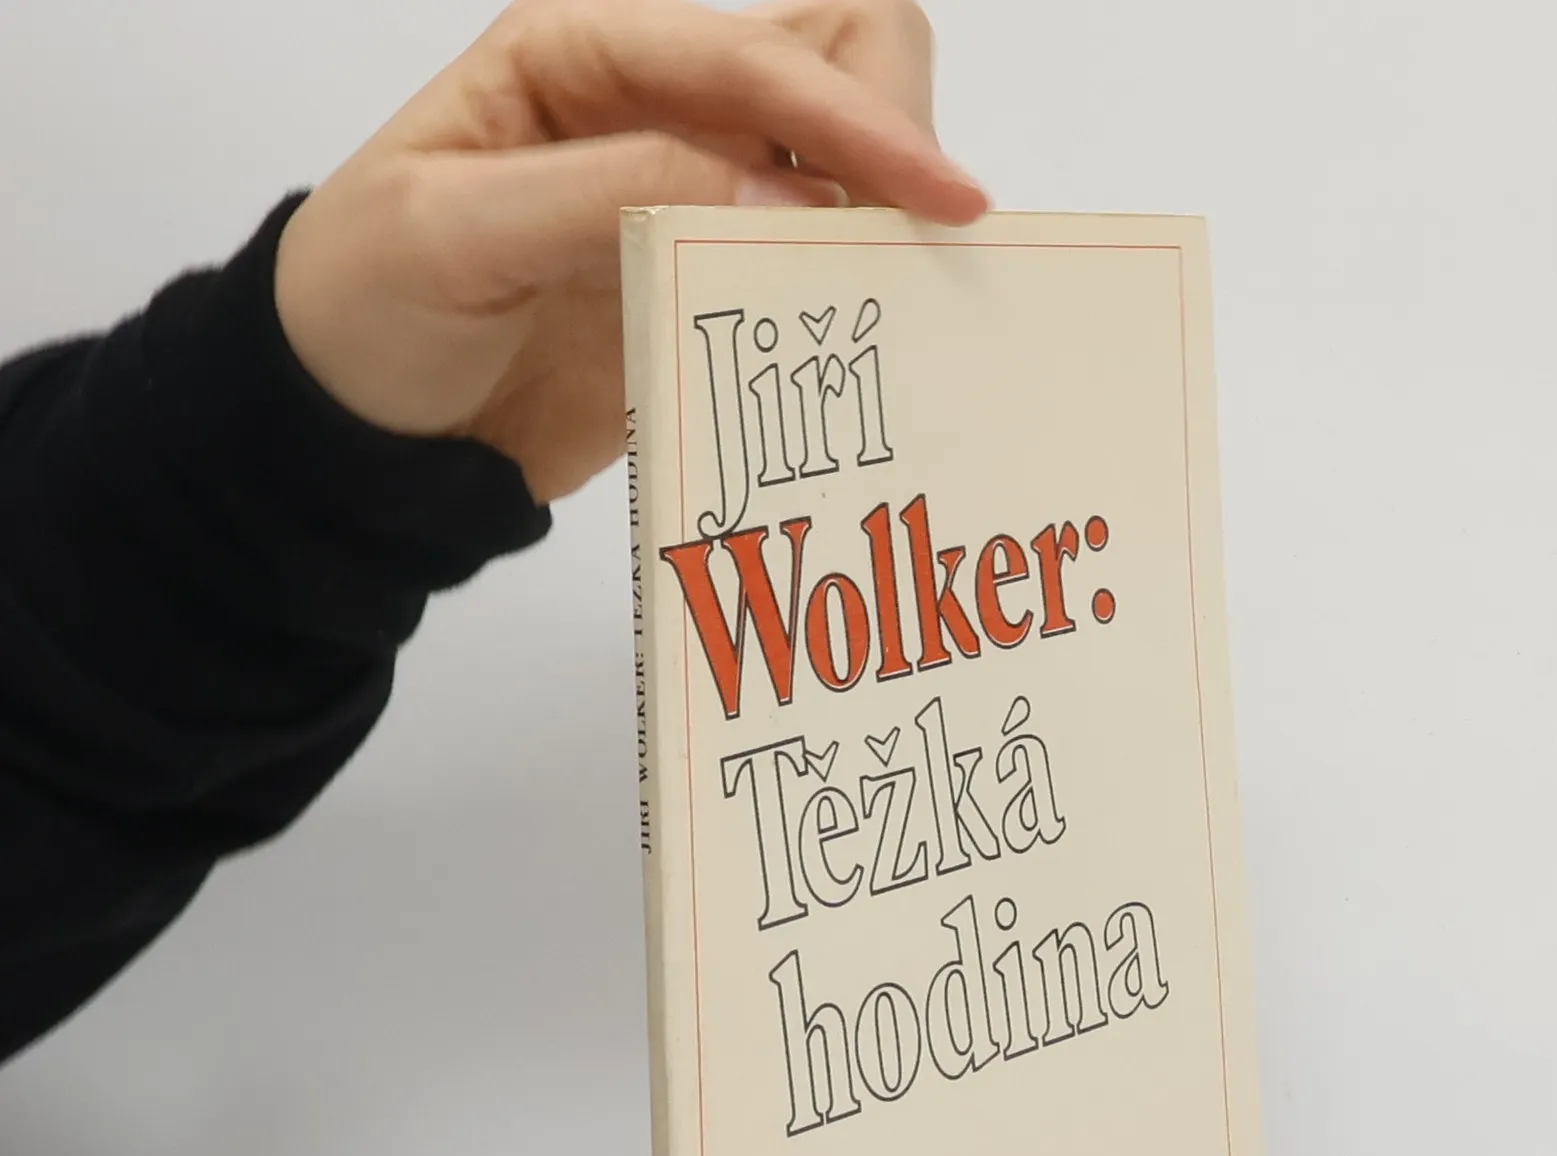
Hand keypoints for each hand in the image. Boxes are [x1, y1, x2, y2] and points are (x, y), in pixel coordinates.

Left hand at [274, 0, 986, 503]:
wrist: (357, 444)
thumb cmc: (365, 314)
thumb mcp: (460, 235)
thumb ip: (615, 195)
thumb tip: (787, 201)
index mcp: (588, 58)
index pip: (760, 56)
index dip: (861, 118)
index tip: (944, 204)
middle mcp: (657, 110)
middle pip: (834, 62)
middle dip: (891, 134)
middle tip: (915, 242)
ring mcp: (692, 202)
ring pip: (842, 164)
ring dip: (886, 215)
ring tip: (902, 296)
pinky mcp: (707, 290)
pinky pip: (814, 269)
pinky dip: (857, 294)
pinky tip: (875, 342)